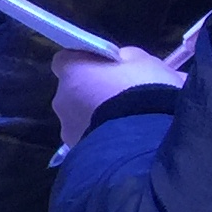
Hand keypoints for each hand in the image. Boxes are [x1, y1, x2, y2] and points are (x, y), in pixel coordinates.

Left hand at [52, 45, 189, 150]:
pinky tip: (128, 142)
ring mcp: (67, 128)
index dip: (86, 63)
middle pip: (75, 91)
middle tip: (124, 98)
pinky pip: (91, 139)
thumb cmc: (145, 90)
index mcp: (72, 70)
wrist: (149, 139)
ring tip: (132, 124)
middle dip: (95, 93)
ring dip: (100, 118)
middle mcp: (61, 98)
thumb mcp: (145, 62)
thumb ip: (127, 59)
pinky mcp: (78, 151)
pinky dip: (105, 138)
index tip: (106, 68)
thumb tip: (123, 61)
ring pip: (82, 118)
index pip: (67, 60)